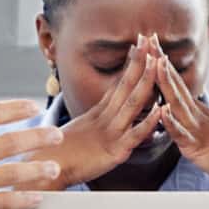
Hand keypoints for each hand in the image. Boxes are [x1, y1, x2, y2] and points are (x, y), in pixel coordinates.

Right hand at [44, 35, 164, 186]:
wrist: (46, 169)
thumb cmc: (59, 154)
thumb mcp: (78, 132)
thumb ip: (92, 121)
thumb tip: (99, 112)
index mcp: (97, 113)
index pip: (118, 83)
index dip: (130, 64)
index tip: (139, 44)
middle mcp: (105, 118)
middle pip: (125, 85)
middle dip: (139, 62)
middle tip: (149, 39)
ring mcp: (111, 132)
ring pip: (133, 103)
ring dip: (146, 81)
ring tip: (157, 62)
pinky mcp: (114, 150)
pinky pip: (135, 134)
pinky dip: (149, 122)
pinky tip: (162, 110)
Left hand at [152, 44, 208, 190]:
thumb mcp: (206, 128)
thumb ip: (191, 118)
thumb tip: (176, 111)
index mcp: (194, 109)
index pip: (175, 80)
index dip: (161, 61)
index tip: (150, 40)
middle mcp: (194, 113)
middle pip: (175, 83)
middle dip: (159, 61)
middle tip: (148, 37)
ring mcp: (196, 127)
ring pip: (177, 102)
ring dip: (166, 82)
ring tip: (155, 62)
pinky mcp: (197, 146)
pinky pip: (182, 134)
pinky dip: (171, 123)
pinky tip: (162, 112)